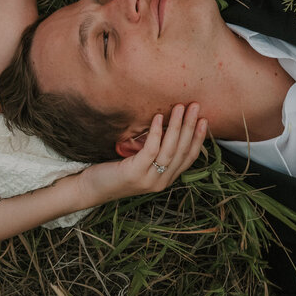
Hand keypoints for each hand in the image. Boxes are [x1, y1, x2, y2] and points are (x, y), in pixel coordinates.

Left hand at [77, 103, 207, 204]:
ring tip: (180, 108)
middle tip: (196, 106)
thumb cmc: (114, 172)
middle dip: (191, 127)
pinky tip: (158, 118)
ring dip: (177, 126)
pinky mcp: (135, 174)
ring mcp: (149, 179)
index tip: (204, 120)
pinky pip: (151, 150)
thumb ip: (154, 152)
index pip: (189, 158)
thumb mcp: (139, 162)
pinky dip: (156, 133)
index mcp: (165, 179)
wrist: (91, 189)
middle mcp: (161, 181)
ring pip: (169, 150)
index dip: (198, 139)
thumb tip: (166, 126)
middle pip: (182, 151)